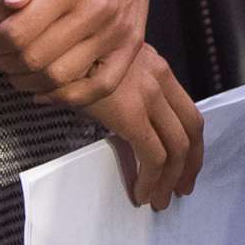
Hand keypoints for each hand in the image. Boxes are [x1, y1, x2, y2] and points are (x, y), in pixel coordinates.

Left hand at [0, 0, 161, 107]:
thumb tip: (10, 3)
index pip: (19, 32)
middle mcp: (97, 11)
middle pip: (36, 59)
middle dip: (4, 62)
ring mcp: (117, 32)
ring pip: (62, 77)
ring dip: (28, 81)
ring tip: (14, 67)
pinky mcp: (131, 45)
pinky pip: (99, 87)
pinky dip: (68, 97)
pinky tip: (46, 89)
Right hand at [81, 43, 204, 210]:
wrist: (53, 44)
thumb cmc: (69, 56)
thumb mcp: (104, 67)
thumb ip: (117, 88)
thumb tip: (113, 115)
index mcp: (156, 67)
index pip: (188, 110)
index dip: (191, 143)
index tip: (185, 164)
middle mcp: (159, 79)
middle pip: (192, 129)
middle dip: (190, 164)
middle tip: (181, 188)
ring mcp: (148, 95)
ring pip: (177, 147)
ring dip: (171, 179)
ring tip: (160, 199)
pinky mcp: (131, 113)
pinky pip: (153, 155)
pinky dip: (152, 179)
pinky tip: (142, 193)